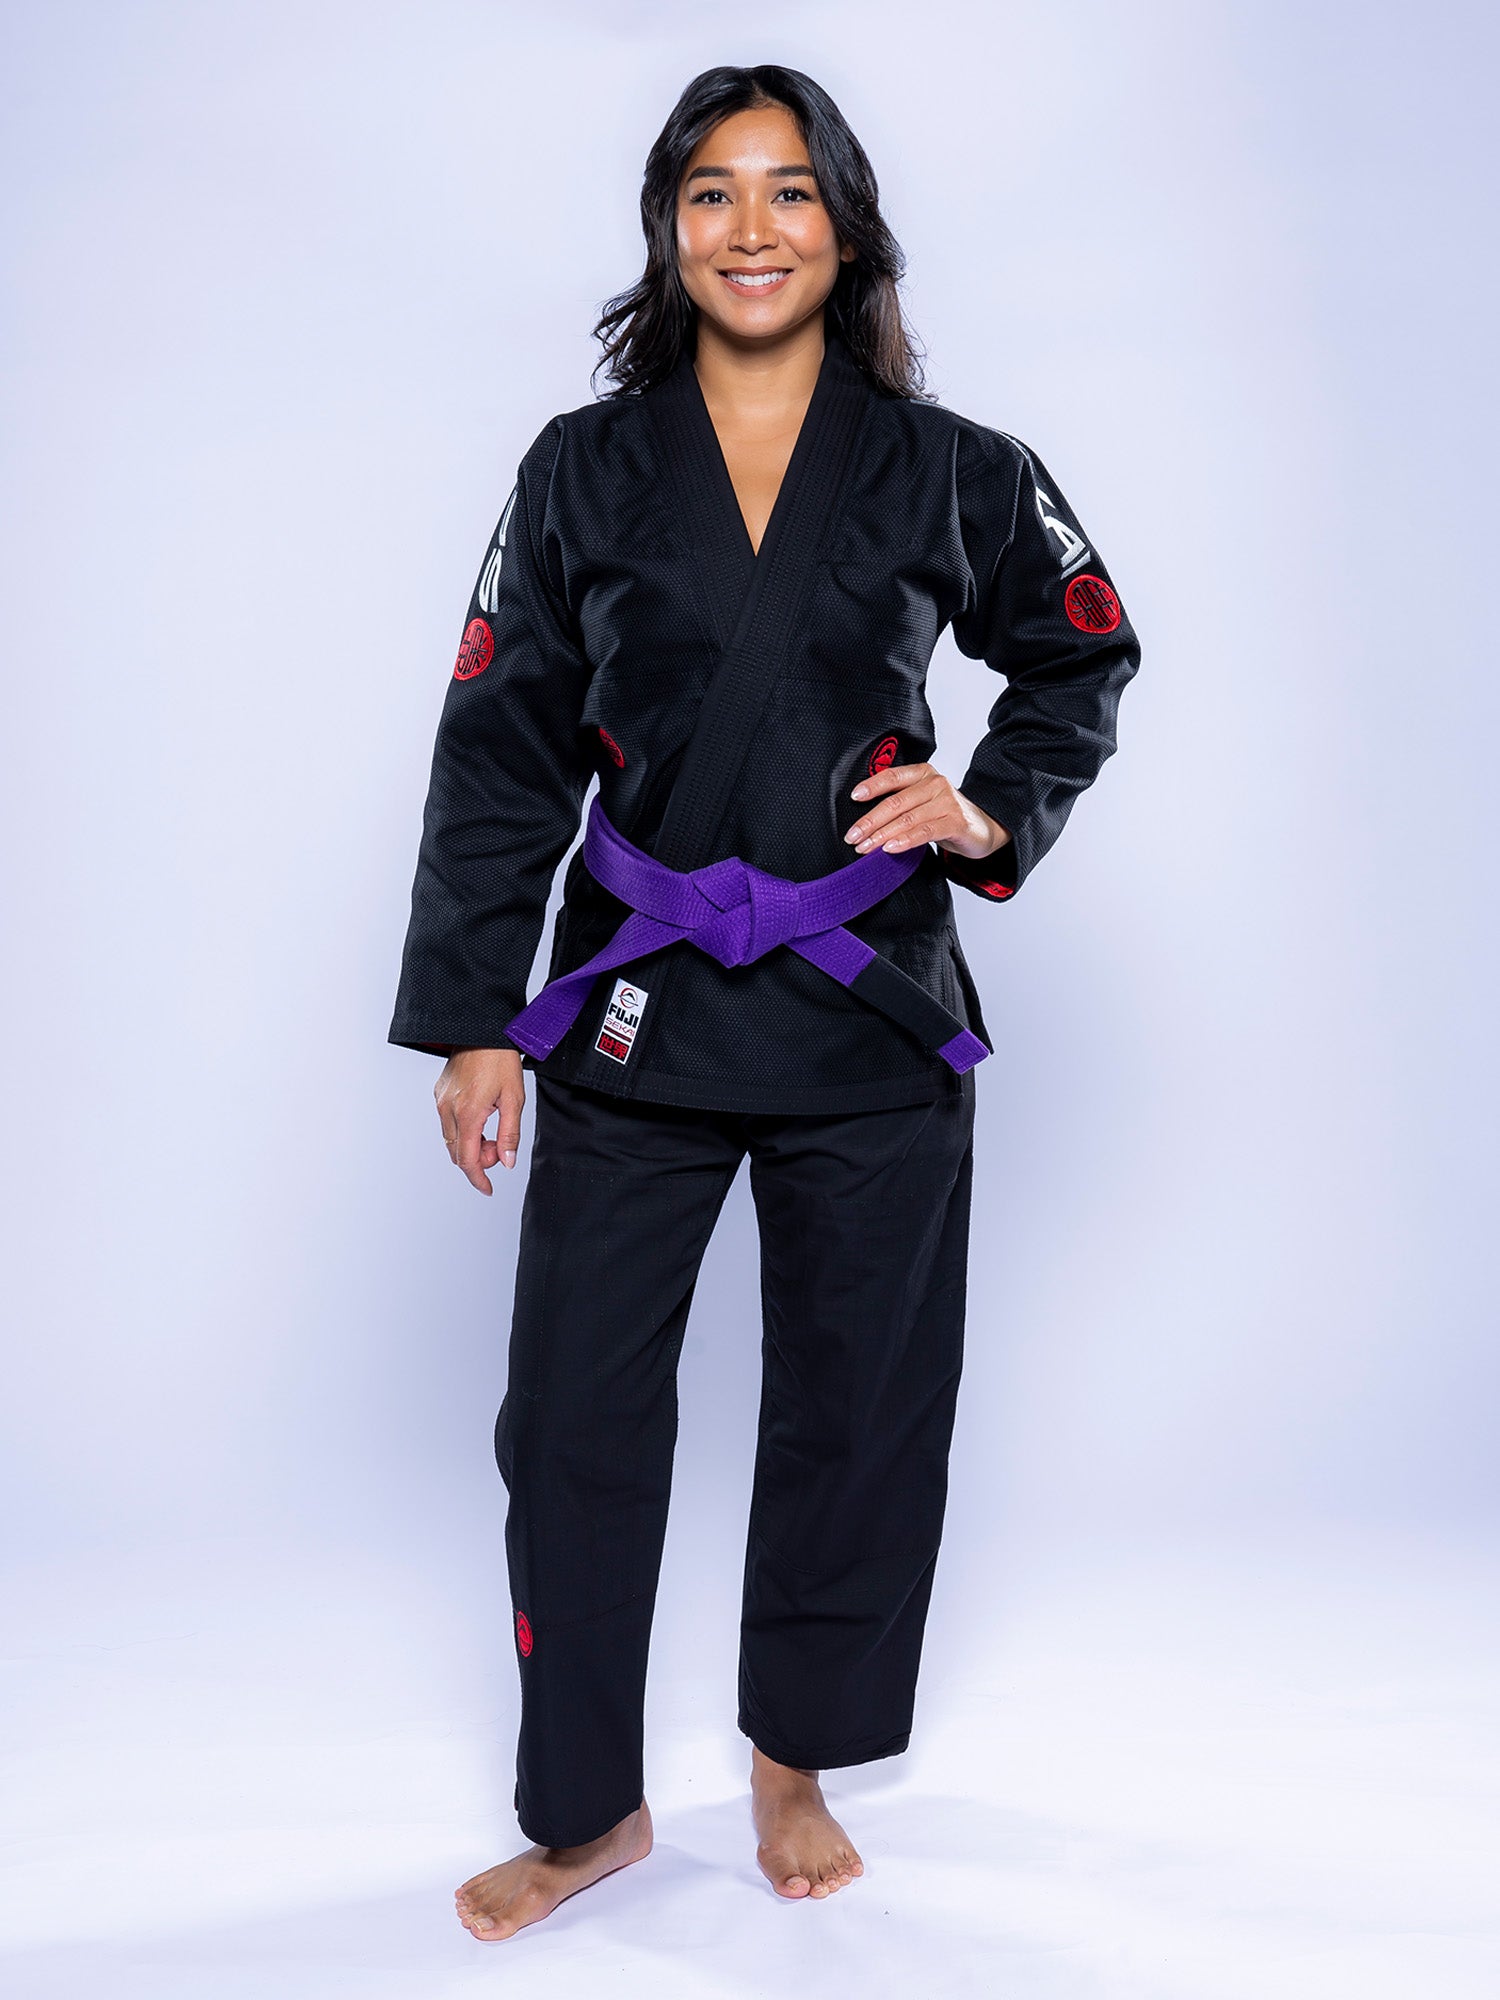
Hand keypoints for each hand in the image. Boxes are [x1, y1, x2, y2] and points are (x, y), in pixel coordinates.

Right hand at [434, 1048, 525, 1195]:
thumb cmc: (500, 1059)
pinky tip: (480, 1118)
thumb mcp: (514, 1098)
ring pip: (451, 1140)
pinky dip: (463, 1131)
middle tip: (498, 1148)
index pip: (468, 1161)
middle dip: (478, 1159)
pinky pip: (447, 1123)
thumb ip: (509, 1133)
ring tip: (492, 1130)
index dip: (478, 1179)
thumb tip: (507, 1161)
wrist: (481, 1029)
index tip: (487, 1188)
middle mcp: (448, 1110)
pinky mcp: (439, 1093)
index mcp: (468, 1114)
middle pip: (458, 1153)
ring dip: (470, 1145)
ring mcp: (441, 1101)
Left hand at [845, 761, 1010, 860]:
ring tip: (865, 848)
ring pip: (906, 819)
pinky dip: (904, 841)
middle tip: (852, 836)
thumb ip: (900, 803)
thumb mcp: (922, 802)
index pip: (892, 776)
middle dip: (869, 821)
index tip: (853, 798)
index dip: (871, 786)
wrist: (983, 828)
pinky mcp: (955, 822)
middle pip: (895, 802)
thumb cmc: (946, 815)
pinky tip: (890, 848)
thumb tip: (864, 820)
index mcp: (923, 773)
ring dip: (881, 835)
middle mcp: (936, 783)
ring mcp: (947, 802)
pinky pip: (924, 832)